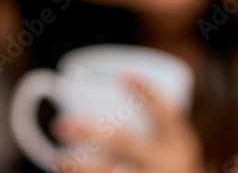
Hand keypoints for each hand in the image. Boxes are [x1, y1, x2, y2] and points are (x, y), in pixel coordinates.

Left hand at [53, 77, 203, 172]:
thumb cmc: (172, 161)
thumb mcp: (175, 139)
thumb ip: (152, 116)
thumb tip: (106, 87)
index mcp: (177, 142)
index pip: (165, 113)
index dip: (146, 92)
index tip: (123, 74)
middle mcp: (165, 162)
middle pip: (124, 143)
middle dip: (90, 132)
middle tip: (61, 124)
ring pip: (113, 171)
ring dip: (83, 166)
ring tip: (60, 160)